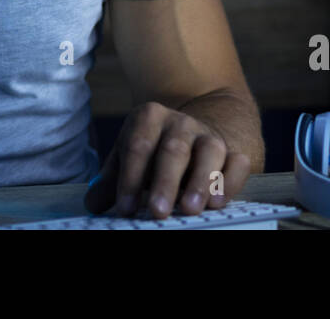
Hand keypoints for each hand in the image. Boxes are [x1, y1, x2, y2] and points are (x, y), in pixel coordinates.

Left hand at [83, 101, 250, 218]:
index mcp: (149, 118)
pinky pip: (238, 161)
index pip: (137, 146)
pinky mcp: (233, 151)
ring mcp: (209, 135)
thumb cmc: (153, 153)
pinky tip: (219, 202)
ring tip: (190, 209)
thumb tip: (92, 203)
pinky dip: (231, 180)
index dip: (130, 178)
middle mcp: (181, 123)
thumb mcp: (129, 159)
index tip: (125, 208)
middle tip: (158, 211)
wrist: (194, 132)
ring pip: (210, 151)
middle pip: (174, 149)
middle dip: (165, 182)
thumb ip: (111, 181)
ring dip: (201, 181)